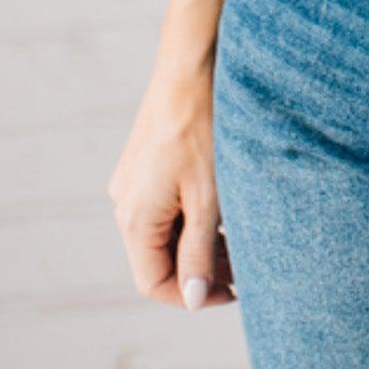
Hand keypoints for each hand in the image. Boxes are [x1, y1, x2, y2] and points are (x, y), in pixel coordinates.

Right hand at [106, 65, 235, 311]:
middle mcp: (125, 204)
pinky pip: (165, 207)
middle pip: (158, 258)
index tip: (233, 292)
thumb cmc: (203, 131)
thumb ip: (198, 253)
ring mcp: (133, 183)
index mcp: (134, 219)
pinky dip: (192, 218)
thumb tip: (192, 300)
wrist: (192, 68)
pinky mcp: (145, 165)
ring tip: (239, 239)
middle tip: (244, 267)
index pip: (154, 283)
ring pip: (164, 232)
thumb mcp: (208, 199)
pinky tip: (224, 209)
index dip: (193, 295)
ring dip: (199, 244)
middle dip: (200, 269)